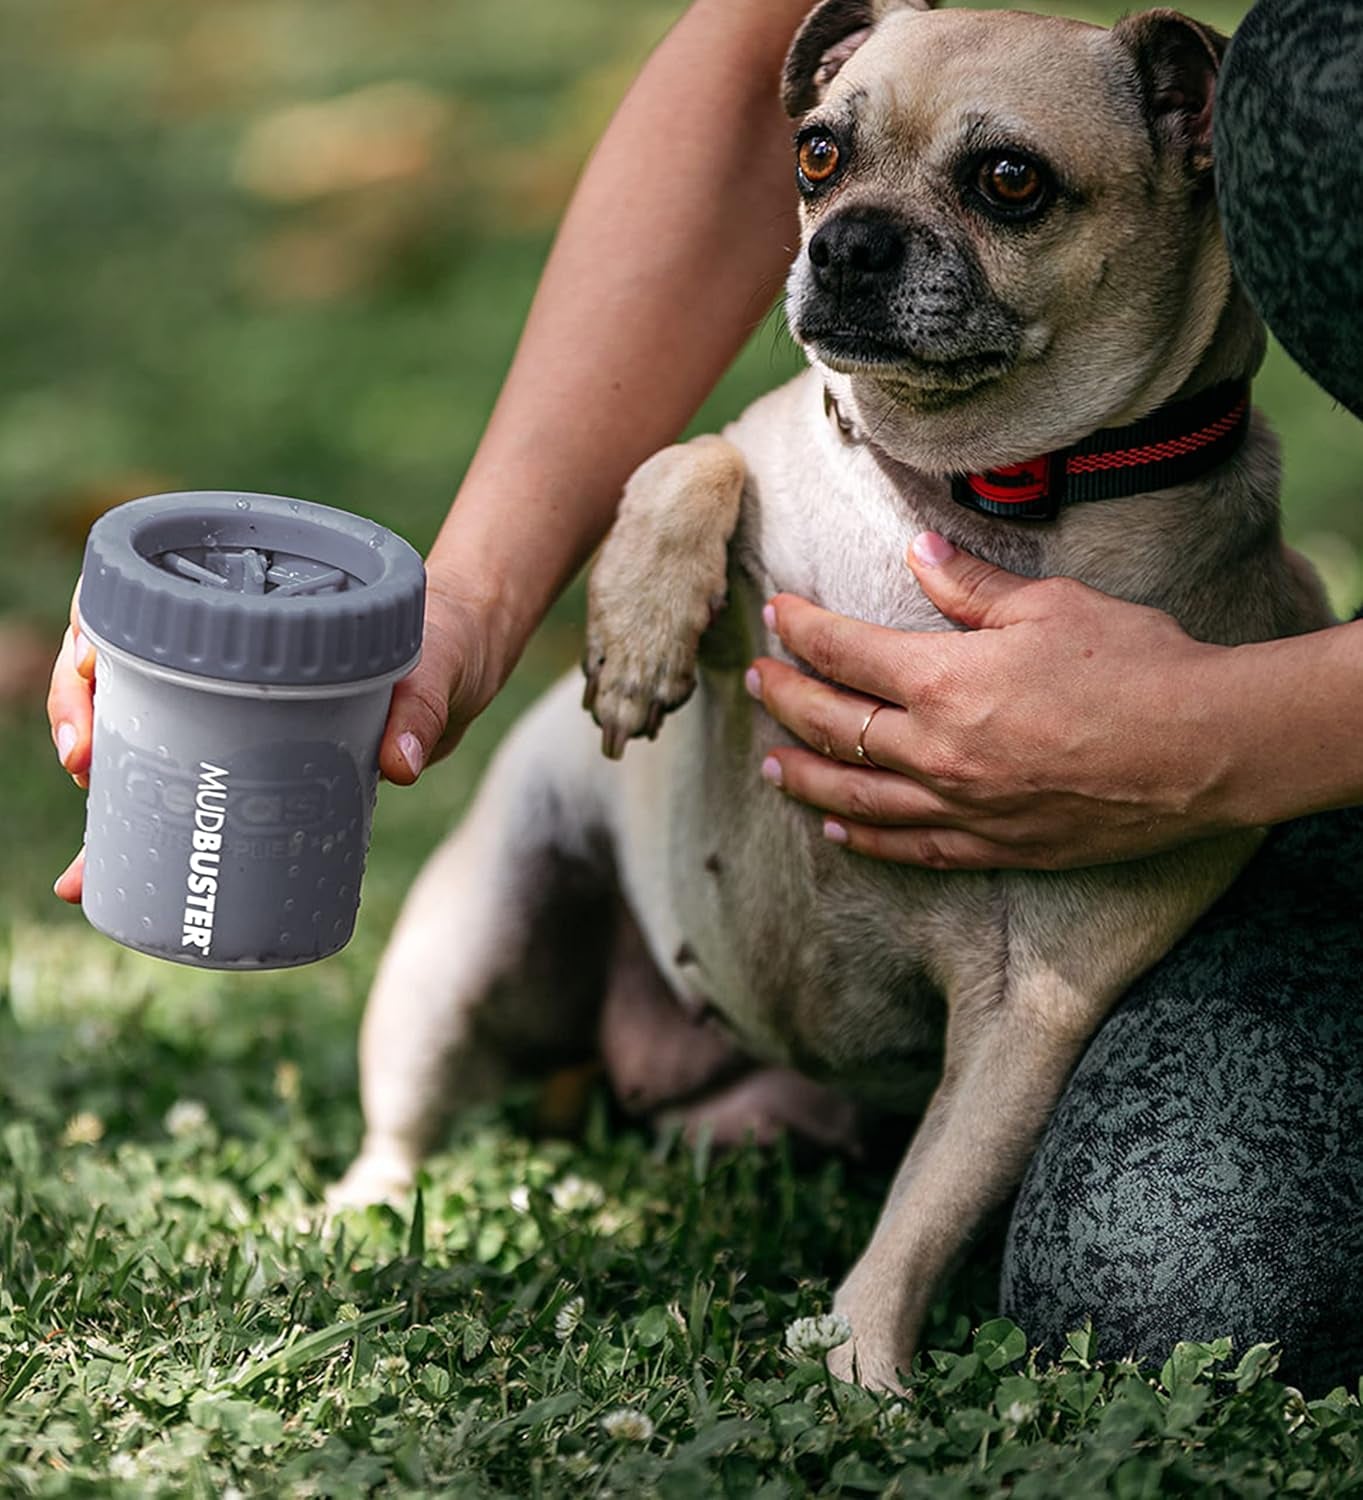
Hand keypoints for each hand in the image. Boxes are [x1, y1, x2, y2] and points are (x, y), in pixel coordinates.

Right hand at [46, 562, 513, 902]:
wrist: (472, 661)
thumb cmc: (450, 640)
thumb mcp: (441, 663)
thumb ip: (424, 704)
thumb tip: (398, 764)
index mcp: (253, 601)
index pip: (139, 595)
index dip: (94, 630)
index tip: (90, 669)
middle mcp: (231, 651)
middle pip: (122, 672)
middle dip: (84, 719)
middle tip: (84, 769)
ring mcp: (240, 704)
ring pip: (144, 738)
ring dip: (104, 800)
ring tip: (85, 866)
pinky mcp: (262, 752)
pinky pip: (194, 784)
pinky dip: (152, 834)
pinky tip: (114, 882)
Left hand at [746, 532, 1241, 870]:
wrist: (1204, 749)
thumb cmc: (1135, 665)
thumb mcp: (1049, 605)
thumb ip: (970, 588)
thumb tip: (916, 554)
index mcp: (944, 680)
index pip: (844, 652)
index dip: (801, 630)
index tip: (775, 615)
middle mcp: (938, 751)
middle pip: (835, 725)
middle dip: (785, 698)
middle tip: (755, 680)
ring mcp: (962, 806)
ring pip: (857, 796)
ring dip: (805, 774)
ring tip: (770, 762)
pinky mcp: (994, 845)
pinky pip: (910, 847)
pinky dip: (865, 838)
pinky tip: (837, 828)